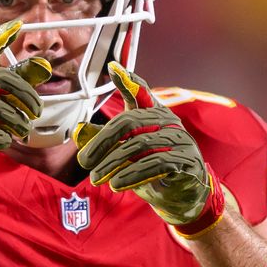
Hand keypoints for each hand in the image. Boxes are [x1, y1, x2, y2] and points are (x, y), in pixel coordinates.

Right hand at [0, 20, 51, 189]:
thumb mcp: (0, 95)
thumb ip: (21, 79)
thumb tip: (45, 65)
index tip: (17, 25)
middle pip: (1, 78)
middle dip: (26, 95)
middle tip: (38, 111)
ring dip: (17, 121)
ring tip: (22, 129)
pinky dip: (3, 137)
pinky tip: (4, 139)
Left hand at [74, 62, 224, 237]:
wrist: (179, 198)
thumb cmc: (148, 170)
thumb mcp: (123, 153)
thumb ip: (103, 140)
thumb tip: (78, 130)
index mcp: (153, 113)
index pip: (141, 92)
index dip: (129, 81)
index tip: (113, 68)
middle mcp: (169, 121)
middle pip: (130, 122)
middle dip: (102, 142)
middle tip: (83, 161)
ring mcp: (180, 139)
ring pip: (140, 144)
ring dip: (113, 163)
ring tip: (96, 179)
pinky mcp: (187, 160)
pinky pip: (156, 163)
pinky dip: (132, 174)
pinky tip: (116, 184)